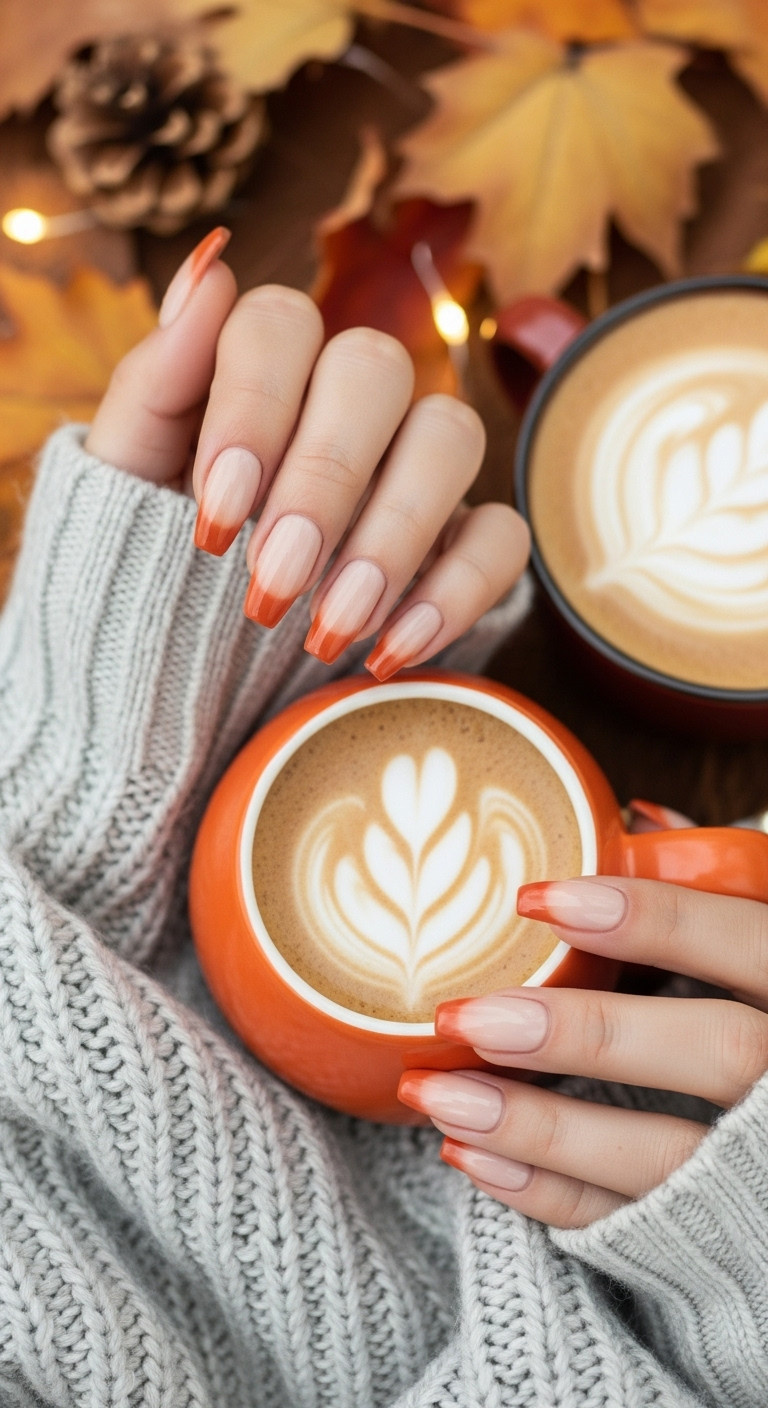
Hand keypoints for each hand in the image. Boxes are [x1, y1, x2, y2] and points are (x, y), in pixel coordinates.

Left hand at [86, 228, 528, 675]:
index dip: (253, 407)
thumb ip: (154, 381)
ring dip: (394, 533)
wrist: (187, 655)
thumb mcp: (128, 479)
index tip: (217, 513)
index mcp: (264, 366)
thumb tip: (207, 268)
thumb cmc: (153, 548)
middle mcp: (350, 399)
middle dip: (325, 478)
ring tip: (330, 625)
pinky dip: (455, 591)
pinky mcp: (463, 541)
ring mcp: (416, 464)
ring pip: (452, 435)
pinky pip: (501, 537)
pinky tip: (390, 648)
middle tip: (273, 578)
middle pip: (375, 368)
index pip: (279, 325)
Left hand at [398, 876, 767, 1226]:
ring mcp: (765, 1165)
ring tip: (436, 1095)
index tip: (540, 899)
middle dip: (587, 1032)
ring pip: (669, 1156)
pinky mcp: (721, 1230)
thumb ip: (723, 888)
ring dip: (541, 1128)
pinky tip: (472, 1152)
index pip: (753, 944)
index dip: (657, 919)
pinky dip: (549, 1194)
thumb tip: (639, 821)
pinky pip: (638, 1225)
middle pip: (719, 1051)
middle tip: (468, 1017)